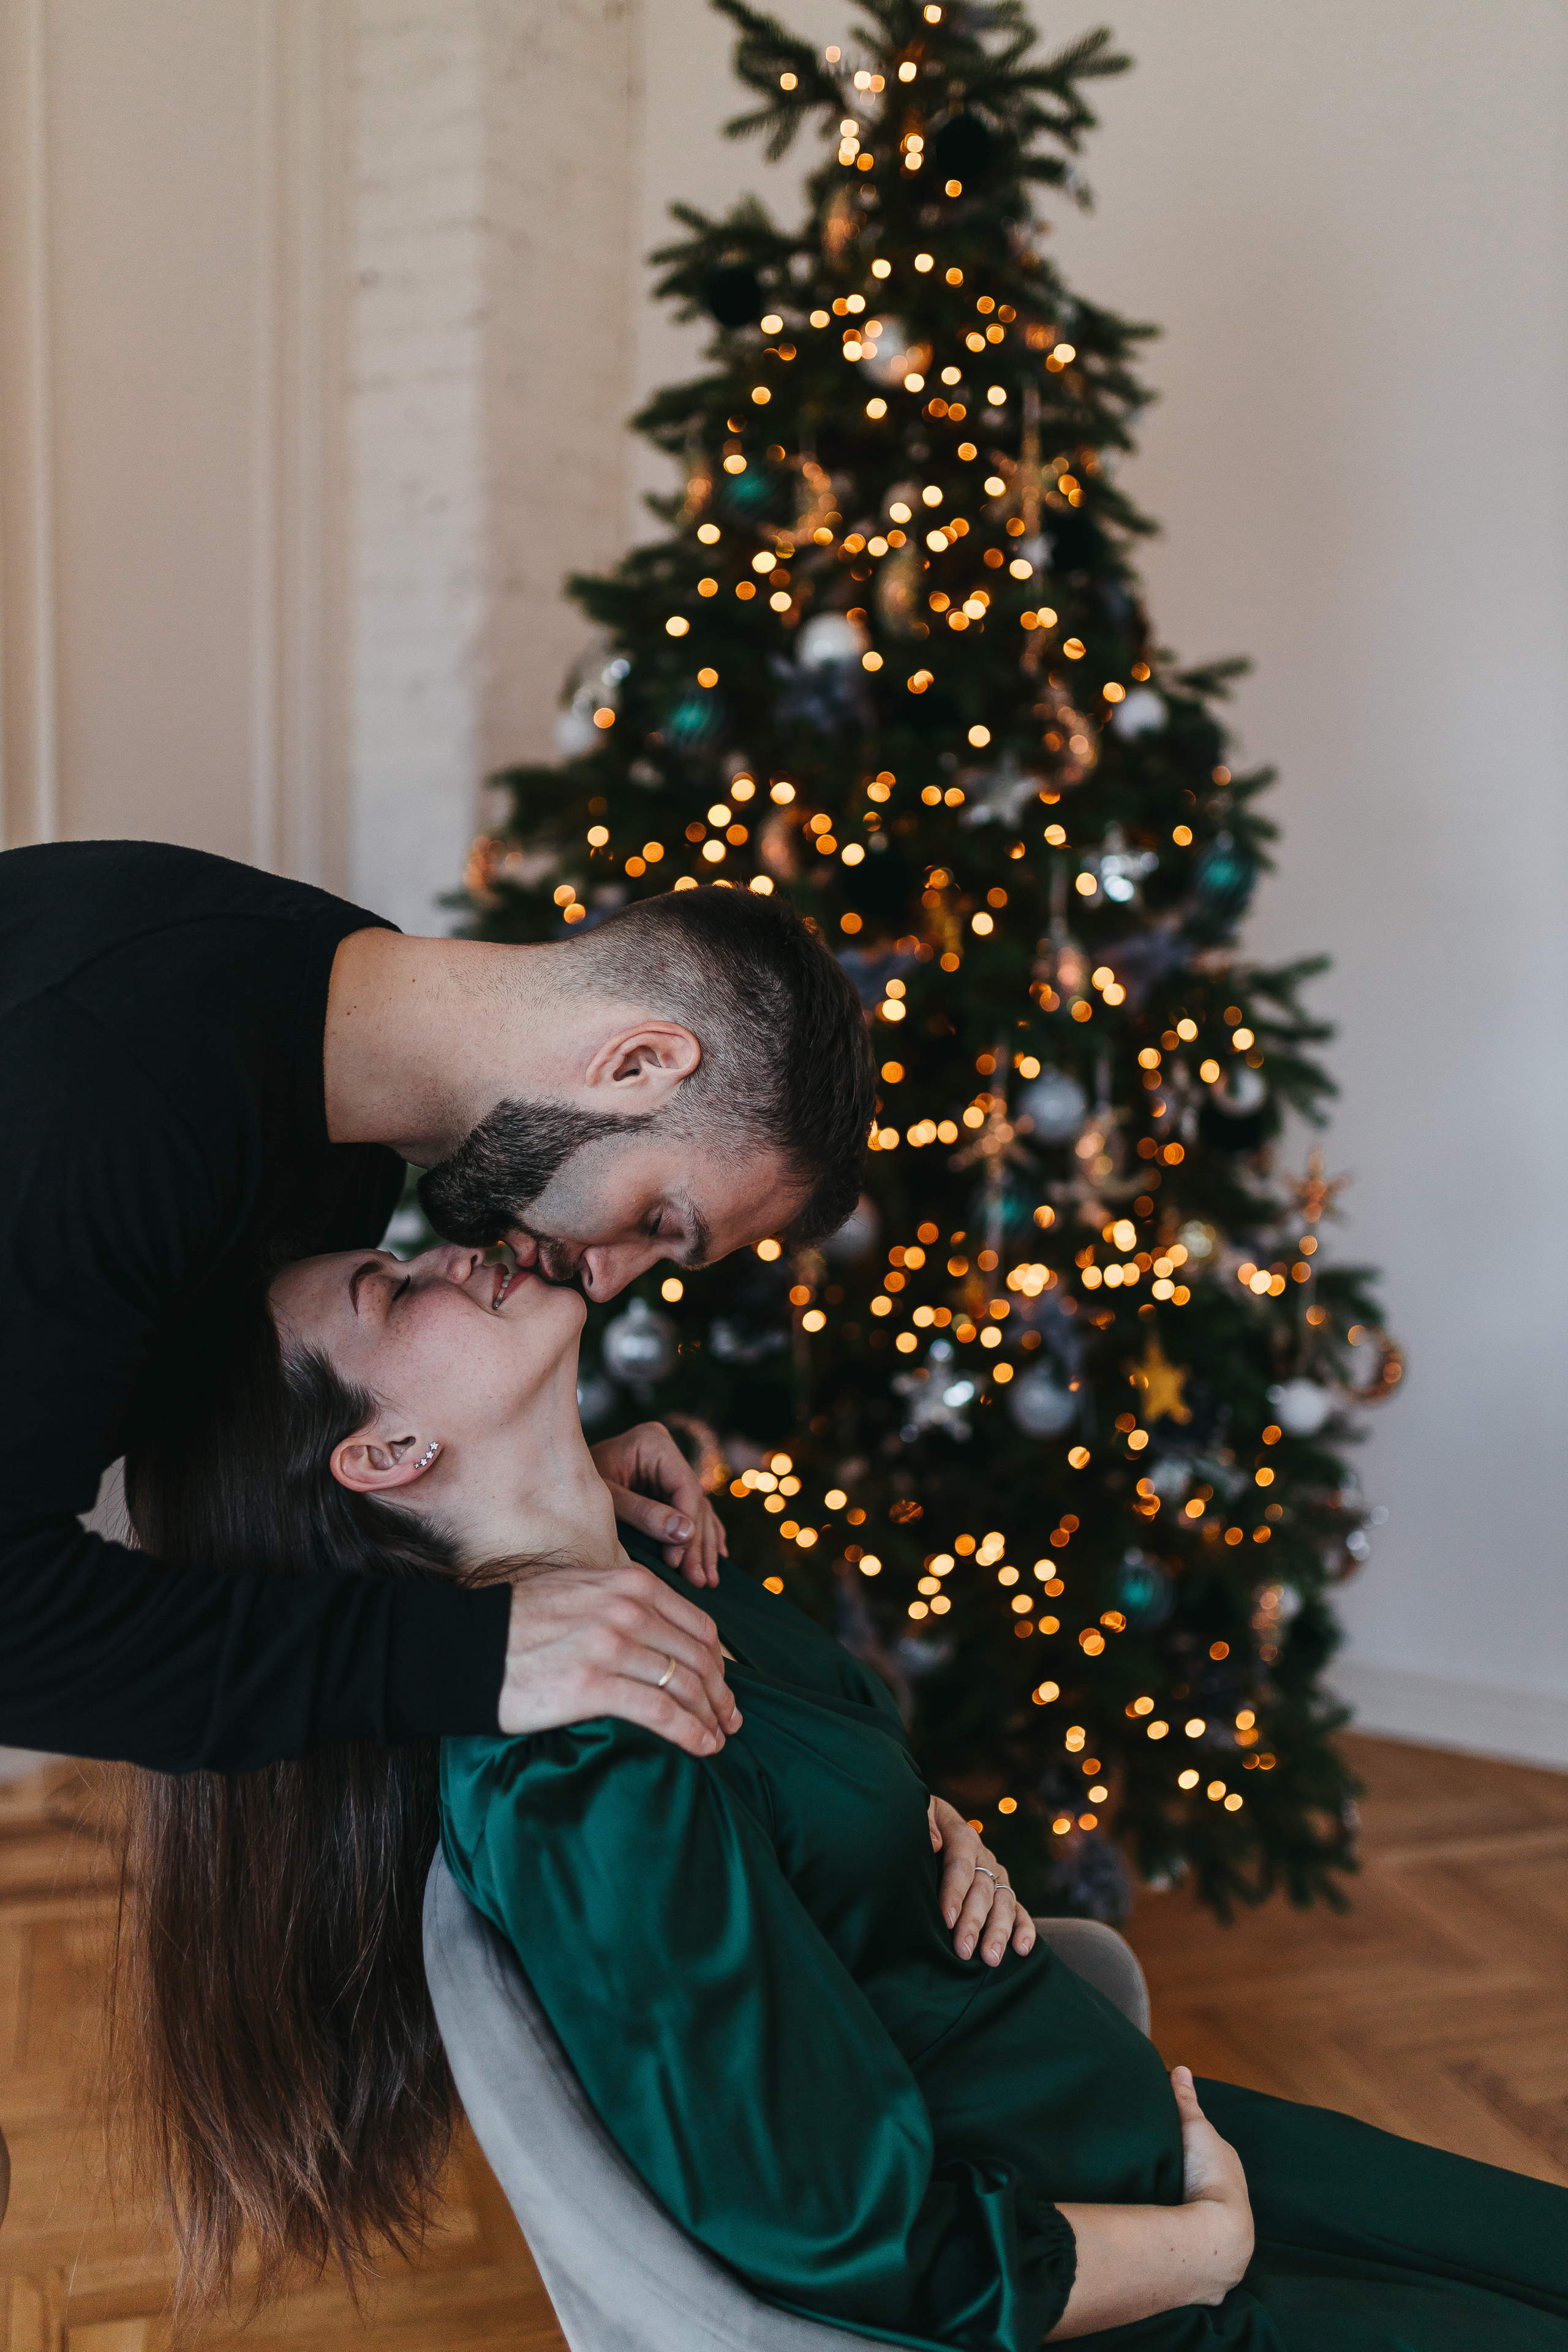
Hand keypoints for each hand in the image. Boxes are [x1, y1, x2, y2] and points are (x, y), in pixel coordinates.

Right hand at [498, 1554, 741, 1756]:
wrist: (464, 1648)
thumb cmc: (519, 1625)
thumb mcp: (580, 1591)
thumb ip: (624, 1604)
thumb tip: (662, 1633)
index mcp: (628, 1583)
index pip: (697, 1625)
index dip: (719, 1662)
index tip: (724, 1687)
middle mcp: (626, 1608)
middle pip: (697, 1657)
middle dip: (721, 1694)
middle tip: (729, 1720)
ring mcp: (611, 1644)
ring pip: (684, 1684)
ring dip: (710, 1717)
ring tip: (717, 1739)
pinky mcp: (594, 1684)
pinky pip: (660, 1711)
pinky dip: (690, 1732)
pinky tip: (701, 1747)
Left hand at [590, 1422, 726, 1586]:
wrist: (554, 1483)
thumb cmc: (574, 1485)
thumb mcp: (607, 1499)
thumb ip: (643, 1514)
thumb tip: (685, 1533)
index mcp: (654, 1442)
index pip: (685, 1488)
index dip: (687, 1527)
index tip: (678, 1562)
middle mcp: (668, 1453)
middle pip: (694, 1503)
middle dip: (697, 1545)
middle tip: (700, 1581)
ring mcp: (670, 1470)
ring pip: (699, 1512)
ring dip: (704, 1547)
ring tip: (708, 1581)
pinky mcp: (667, 1489)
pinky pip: (694, 1515)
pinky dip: (702, 1538)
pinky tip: (716, 1559)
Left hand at [928, 1795, 1035, 1964]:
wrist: (934, 1821)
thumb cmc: (920, 1823)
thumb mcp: (918, 1813)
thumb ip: (925, 1824)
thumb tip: (936, 1843)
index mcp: (962, 1835)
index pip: (960, 1864)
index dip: (954, 1892)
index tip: (946, 1919)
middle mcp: (983, 1856)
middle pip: (983, 1889)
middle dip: (974, 1922)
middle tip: (963, 1950)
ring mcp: (996, 1875)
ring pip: (1003, 1903)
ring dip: (998, 1932)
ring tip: (990, 1959)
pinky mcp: (1003, 1891)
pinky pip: (1019, 1910)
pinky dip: (1024, 1929)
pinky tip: (1022, 1949)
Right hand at [1171, 2067, 1253, 2303]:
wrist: (1217, 2233)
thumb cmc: (1210, 2174)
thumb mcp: (1194, 2128)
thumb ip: (1186, 2100)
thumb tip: (1181, 2068)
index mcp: (1229, 2166)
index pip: (1211, 2151)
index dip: (1193, 2147)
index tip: (1172, 2142)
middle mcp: (1233, 2197)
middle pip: (1207, 2182)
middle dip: (1189, 2179)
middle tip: (1160, 2173)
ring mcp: (1224, 2230)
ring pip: (1202, 2214)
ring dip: (1186, 2211)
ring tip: (1159, 2206)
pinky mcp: (1212, 2259)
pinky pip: (1196, 2242)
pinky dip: (1184, 2236)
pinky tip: (1167, 2235)